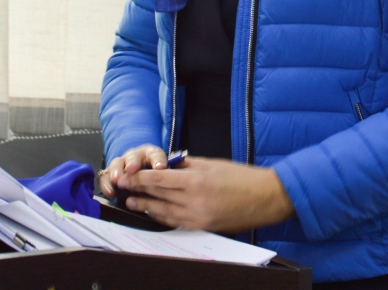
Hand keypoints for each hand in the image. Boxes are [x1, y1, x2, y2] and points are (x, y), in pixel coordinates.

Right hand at [98, 144, 167, 198]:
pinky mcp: (110, 175)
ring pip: (117, 163)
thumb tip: (176, 186)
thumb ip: (166, 179)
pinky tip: (110, 193)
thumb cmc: (153, 177)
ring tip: (117, 180)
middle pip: (133, 156)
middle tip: (132, 169)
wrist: (138, 177)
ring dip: (117, 171)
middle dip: (133, 162)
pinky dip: (107, 184)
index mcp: (151, 155)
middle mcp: (135, 157)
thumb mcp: (163, 177)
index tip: (160, 168)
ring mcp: (121, 164)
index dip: (158, 161)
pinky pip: (105, 177)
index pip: (155, 154)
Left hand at [116, 157, 294, 233]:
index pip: (159, 179)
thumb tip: (169, 162)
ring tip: (131, 202)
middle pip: (158, 195)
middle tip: (122, 187)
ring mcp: (197, 217)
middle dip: (138, 190)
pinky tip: (153, 212)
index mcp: (196, 181)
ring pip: (163, 212)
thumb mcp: (213, 163)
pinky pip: (176, 221)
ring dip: (145, 206)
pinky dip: (162, 216)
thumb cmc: (243, 178)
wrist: (265, 198)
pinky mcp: (203, 226)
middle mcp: (194, 201)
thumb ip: (188, 163)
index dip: (139, 177)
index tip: (127, 175)